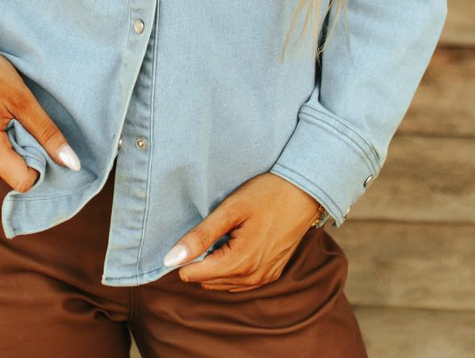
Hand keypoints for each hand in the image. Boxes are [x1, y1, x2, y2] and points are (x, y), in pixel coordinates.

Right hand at [0, 30, 80, 193]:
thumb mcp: (22, 99)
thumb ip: (47, 133)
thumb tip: (72, 163)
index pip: (23, 181)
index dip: (41, 165)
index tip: (44, 140)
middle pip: (12, 175)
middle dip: (27, 154)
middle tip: (26, 121)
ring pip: (2, 167)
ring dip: (14, 148)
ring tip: (9, 117)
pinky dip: (1, 145)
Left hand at [162, 173, 322, 291]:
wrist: (304, 193)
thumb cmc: (266, 195)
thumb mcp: (230, 210)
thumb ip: (200, 236)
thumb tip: (171, 259)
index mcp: (239, 264)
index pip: (193, 275)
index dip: (185, 255)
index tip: (193, 233)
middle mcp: (252, 279)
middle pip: (207, 280)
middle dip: (200, 259)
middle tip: (210, 229)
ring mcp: (264, 279)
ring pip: (223, 283)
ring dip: (215, 264)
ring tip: (224, 233)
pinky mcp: (271, 274)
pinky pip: (240, 281)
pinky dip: (230, 267)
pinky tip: (235, 243)